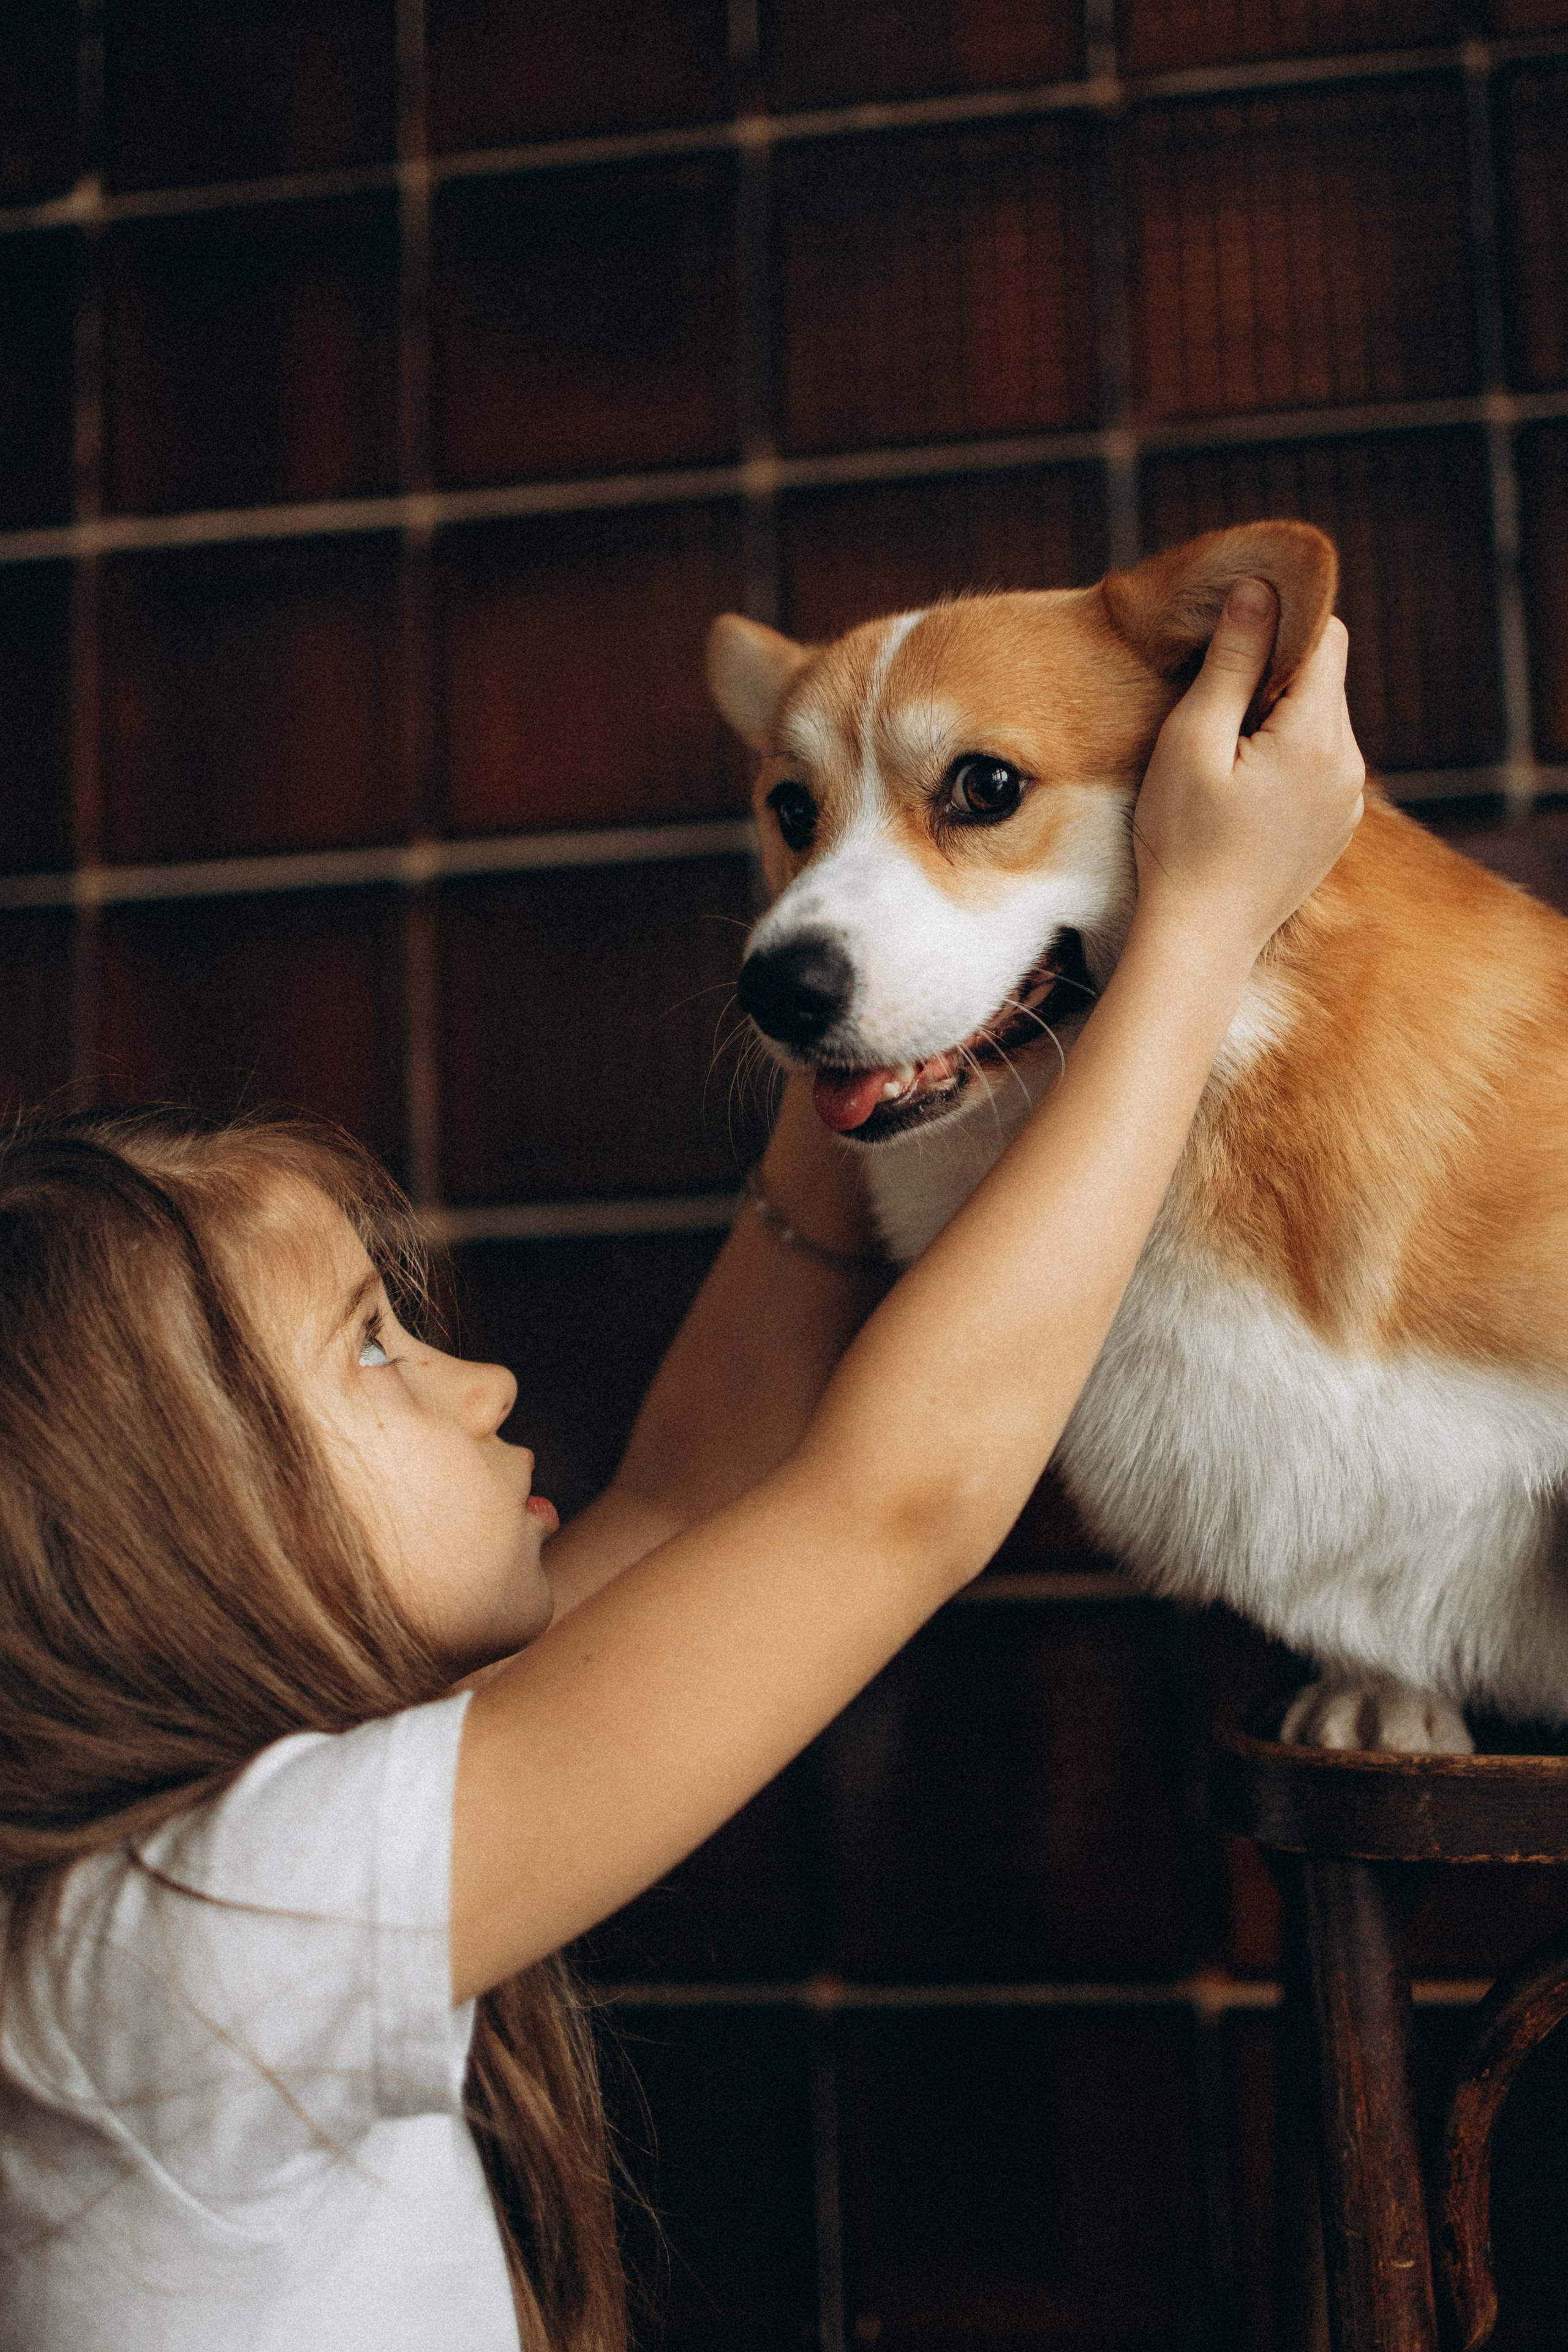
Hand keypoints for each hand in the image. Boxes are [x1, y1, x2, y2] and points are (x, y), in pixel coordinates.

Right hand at [1131, 577, 1365, 960]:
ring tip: (1221, 755)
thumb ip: (1231, 661)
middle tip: (1211, 705)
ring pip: (1320, 723)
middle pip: (1323, 680)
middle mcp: (1349, 765)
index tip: (1230, 640)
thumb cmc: (1181, 841)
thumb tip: (1259, 587)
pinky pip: (1319, 765)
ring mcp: (1348, 802)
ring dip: (1276, 719)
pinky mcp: (1336, 828)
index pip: (1325, 636)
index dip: (1281, 622)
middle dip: (1273, 675)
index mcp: (1317, 736)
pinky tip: (1240, 792)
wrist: (1200, 940)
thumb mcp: (1192, 740)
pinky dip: (1284, 759)